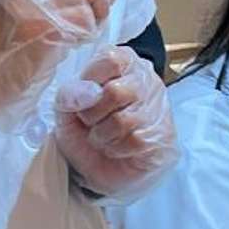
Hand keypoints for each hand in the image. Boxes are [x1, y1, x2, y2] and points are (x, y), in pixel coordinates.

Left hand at [55, 46, 177, 199]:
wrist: (101, 169)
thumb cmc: (86, 132)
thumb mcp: (66, 111)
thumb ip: (68, 95)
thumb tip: (85, 91)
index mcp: (124, 64)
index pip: (110, 59)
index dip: (89, 80)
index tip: (82, 97)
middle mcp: (145, 80)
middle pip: (114, 92)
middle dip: (92, 115)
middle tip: (90, 122)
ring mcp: (158, 108)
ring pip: (123, 121)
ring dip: (103, 136)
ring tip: (103, 136)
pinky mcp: (162, 136)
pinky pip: (134, 141)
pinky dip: (116, 149)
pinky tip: (116, 148)